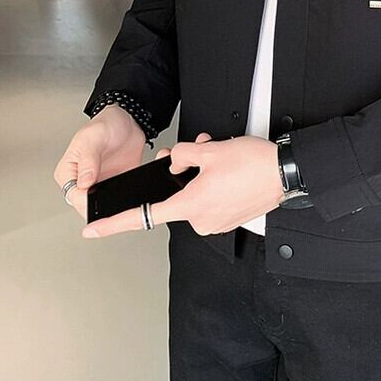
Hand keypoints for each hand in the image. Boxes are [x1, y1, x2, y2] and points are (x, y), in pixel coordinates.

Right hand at [53, 104, 145, 221]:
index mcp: (68, 172)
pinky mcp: (115, 185)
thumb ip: (88, 160)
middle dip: (102, 206)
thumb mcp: (93, 138)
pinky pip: (119, 199)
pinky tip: (132, 193)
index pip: (74, 196)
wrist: (128, 120)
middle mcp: (82, 181)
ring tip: (125, 194)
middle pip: (88, 205)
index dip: (86, 201)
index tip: (98, 199)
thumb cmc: (105, 124)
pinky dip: (127, 199)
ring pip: (104, 205)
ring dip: (115, 205)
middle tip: (116, 198)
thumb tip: (83, 182)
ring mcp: (99, 185)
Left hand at [81, 134, 283, 238]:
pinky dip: (212, 185)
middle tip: (196, 152)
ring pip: (195, 196)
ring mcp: (217, 222)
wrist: (287, 173)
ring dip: (200, 176)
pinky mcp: (229, 219)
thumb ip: (183, 155)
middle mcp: (201, 220)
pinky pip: (210, 201)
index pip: (144, 216)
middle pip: (176, 196)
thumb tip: (175, 162)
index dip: (114, 224)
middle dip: (181, 174)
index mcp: (191, 205)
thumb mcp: (210, 150)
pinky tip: (226, 169)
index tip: (93, 230)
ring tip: (218, 156)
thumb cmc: (254, 164)